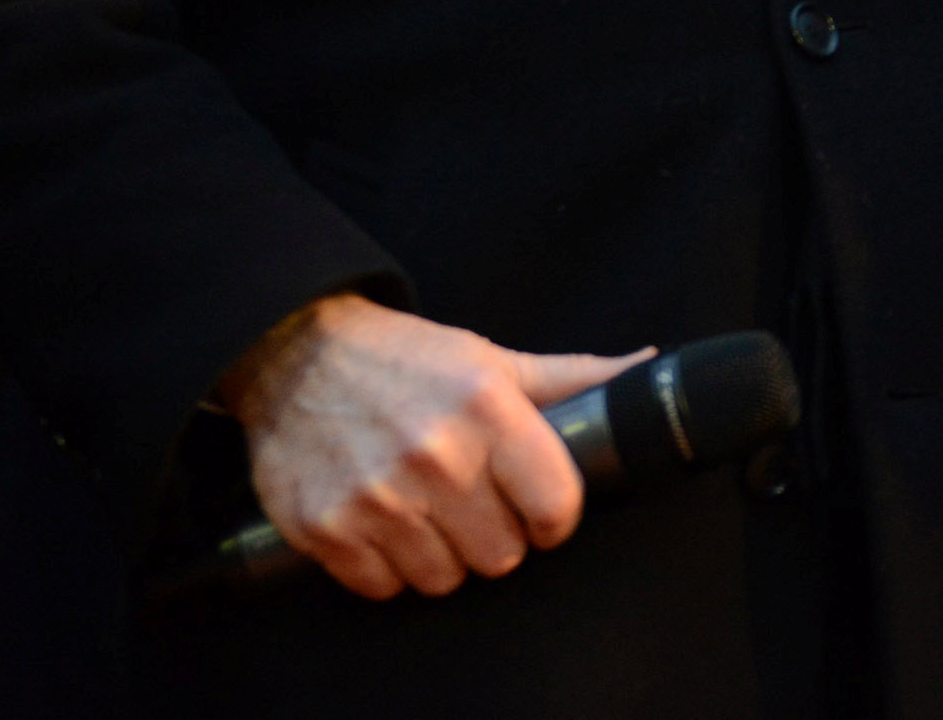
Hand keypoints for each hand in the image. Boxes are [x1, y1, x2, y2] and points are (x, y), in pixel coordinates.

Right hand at [214, 292, 648, 600]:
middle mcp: (434, 455)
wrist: (293, 354)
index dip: (554, 517)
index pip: (556, 508)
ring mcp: (375, 496)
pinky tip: (383, 522)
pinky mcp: (325, 528)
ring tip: (427, 510)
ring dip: (441, 554)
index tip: (540, 510)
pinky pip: (383, 587)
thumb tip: (649, 367)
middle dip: (496, 535)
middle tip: (473, 503)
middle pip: (501, 555)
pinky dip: (387, 566)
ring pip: (444, 578)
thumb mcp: (493, 359)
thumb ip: (574, 377)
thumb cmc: (406, 358)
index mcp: (487, 408)